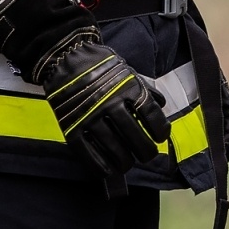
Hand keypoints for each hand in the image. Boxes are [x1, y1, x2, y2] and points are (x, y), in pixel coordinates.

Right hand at [37, 39, 170, 176]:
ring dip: (125, 161)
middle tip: (147, 155)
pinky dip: (99, 166)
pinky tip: (108, 170)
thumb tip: (161, 106)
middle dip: (145, 151)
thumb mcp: (128, 72)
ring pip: (113, 148)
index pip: (151, 115)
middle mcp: (111, 102)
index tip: (161, 138)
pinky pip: (87, 153)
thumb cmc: (102, 66)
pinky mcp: (71, 126)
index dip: (160, 130)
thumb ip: (144, 89)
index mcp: (128, 87)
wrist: (67, 58)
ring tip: (128, 164)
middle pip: (135, 136)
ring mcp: (90, 115)